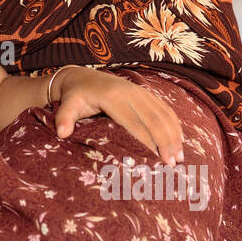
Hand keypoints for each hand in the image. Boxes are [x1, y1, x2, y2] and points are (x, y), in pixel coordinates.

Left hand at [50, 66, 184, 164]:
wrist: (80, 76)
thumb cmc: (74, 97)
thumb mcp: (67, 105)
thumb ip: (64, 118)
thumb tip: (61, 133)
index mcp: (113, 97)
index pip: (134, 124)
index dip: (147, 143)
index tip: (156, 161)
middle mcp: (130, 92)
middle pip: (153, 119)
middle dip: (165, 142)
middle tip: (173, 164)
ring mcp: (139, 91)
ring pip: (162, 114)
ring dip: (174, 135)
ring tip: (180, 157)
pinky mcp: (144, 92)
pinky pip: (164, 108)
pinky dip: (174, 124)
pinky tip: (179, 140)